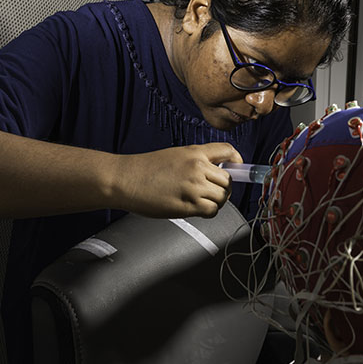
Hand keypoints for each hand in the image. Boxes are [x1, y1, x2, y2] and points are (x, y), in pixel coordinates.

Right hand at [117, 143, 243, 218]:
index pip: (228, 150)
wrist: (125, 179)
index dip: (237, 160)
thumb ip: (196, 162)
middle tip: (211, 193)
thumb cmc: (145, 170)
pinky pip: (212, 211)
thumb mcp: (175, 155)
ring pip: (222, 197)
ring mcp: (194, 186)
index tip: (238, 167)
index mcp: (194, 152)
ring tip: (200, 202)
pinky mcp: (188, 204)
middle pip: (228, 180)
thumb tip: (215, 174)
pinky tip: (197, 209)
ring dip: (215, 202)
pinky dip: (208, 212)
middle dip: (223, 188)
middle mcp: (197, 167)